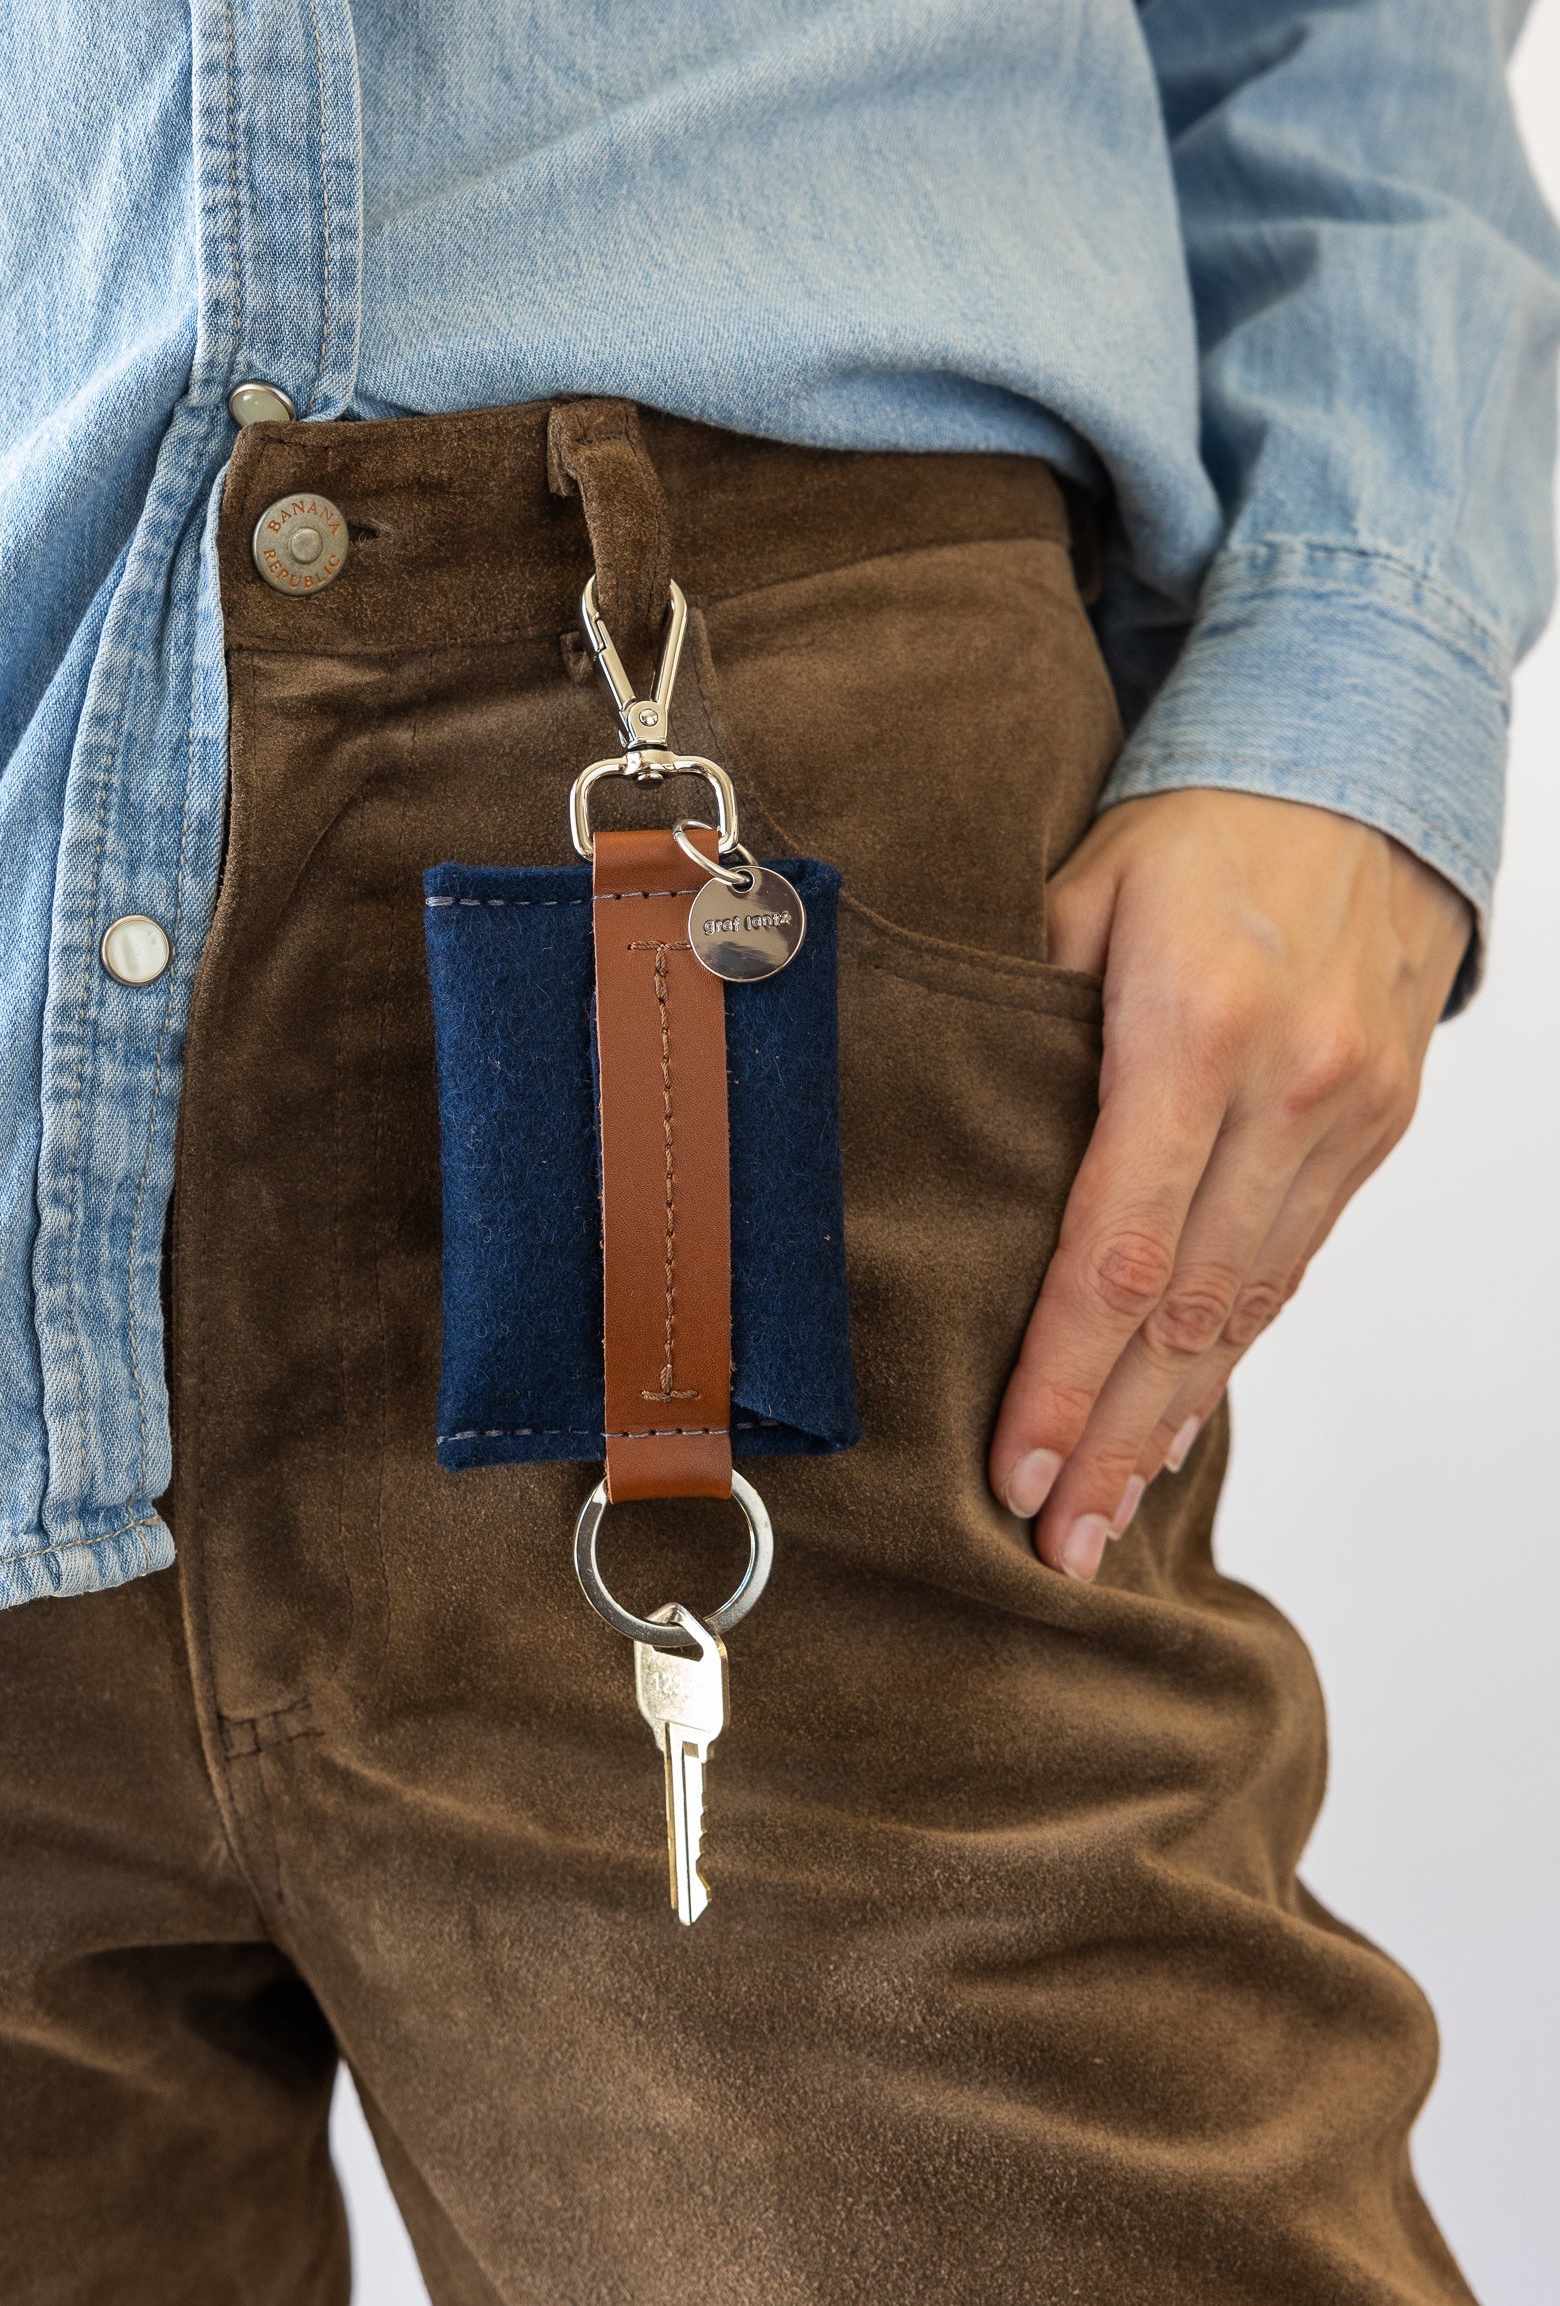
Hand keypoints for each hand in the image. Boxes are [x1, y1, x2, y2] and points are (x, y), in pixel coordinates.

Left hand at [988, 787, 1470, 1579]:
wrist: (1361, 772)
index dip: (1059, 1369)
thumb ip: (1011, 1013)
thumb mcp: (1077, 891)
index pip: (1114, 1244)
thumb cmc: (1192, 830)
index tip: (1011, 1465)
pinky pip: (1295, 1264)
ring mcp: (1347, 1117)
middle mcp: (1289, 1086)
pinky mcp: (1377, 1129)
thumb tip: (939, 1131)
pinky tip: (1180, 1419)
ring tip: (1108, 1517)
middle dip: (1112, 1436)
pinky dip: (1232, 1351)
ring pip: (1248, 1303)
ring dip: (1172, 1419)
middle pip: (1186, 1304)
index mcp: (1196, 1027)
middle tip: (1055, 1543)